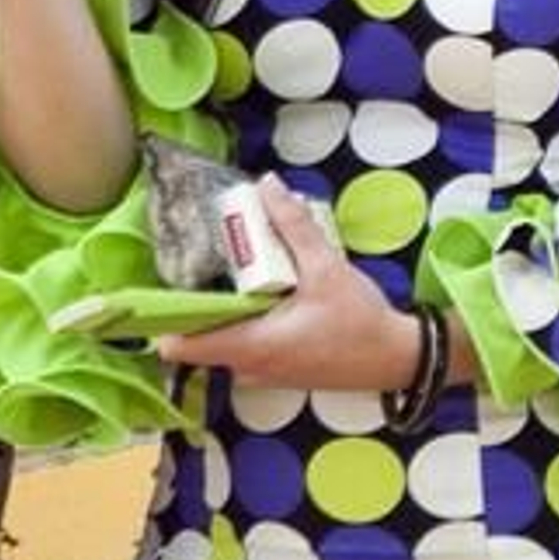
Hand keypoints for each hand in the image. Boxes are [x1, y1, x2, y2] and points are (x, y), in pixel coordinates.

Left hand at [157, 174, 420, 390]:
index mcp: (250, 345)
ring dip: (226, 308)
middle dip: (200, 298)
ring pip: (222, 340)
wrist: (395, 359)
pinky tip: (270, 292)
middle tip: (208, 258)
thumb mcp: (327, 268)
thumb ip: (293, 226)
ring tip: (242, 269)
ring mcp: (261, 372)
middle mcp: (247, 365)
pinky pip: (244, 345)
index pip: (178, 346)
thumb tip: (267, 186)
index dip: (163, 315)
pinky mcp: (276, 370)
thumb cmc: (360, 322)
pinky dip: (247, 320)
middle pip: (198, 336)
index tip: (165, 280)